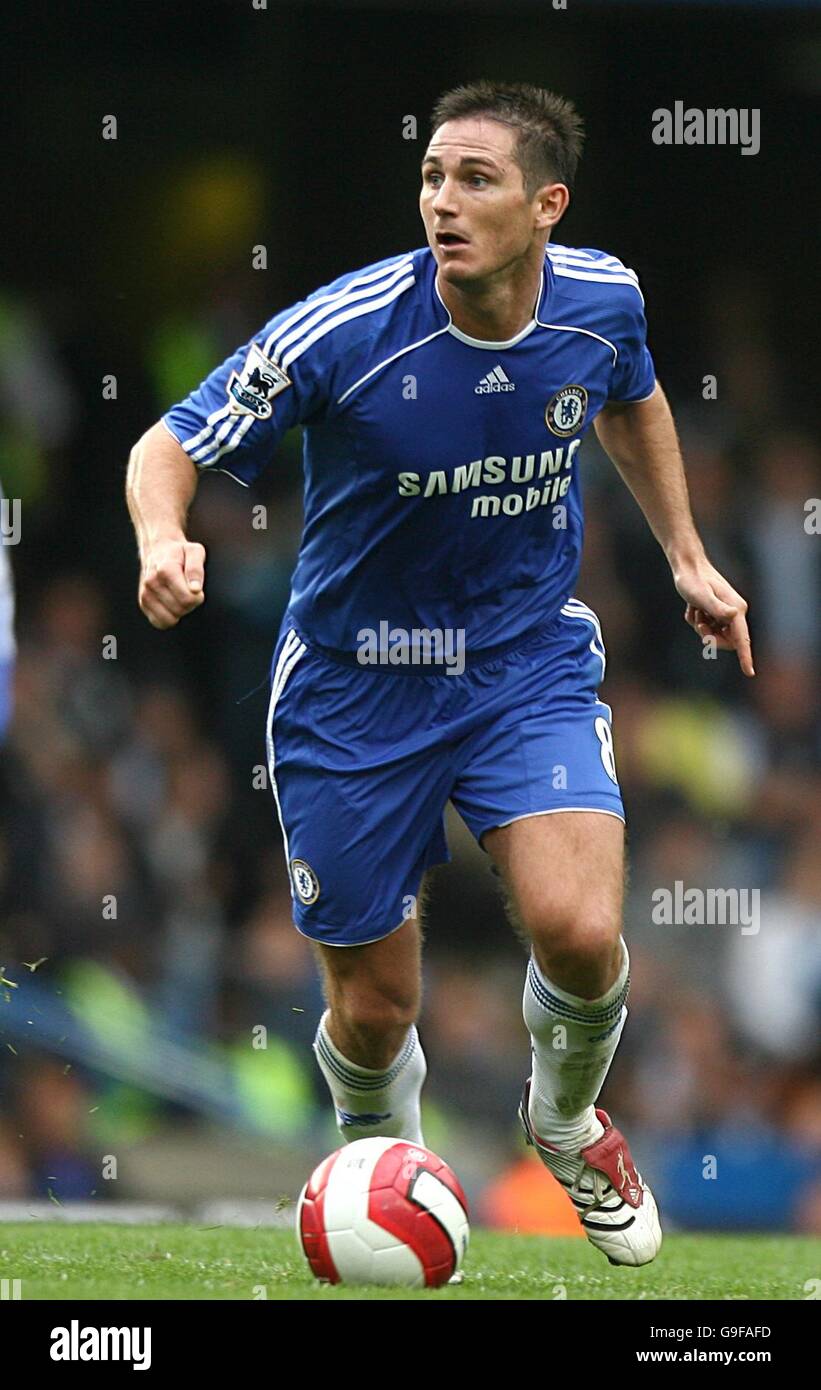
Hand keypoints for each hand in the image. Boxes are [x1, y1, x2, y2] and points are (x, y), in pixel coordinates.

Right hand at [138, 537, 205, 629]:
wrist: (158, 549)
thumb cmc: (180, 552)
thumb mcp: (194, 551)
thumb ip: (196, 568)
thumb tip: (195, 589)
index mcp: (166, 569)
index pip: (187, 598)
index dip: (198, 597)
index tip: (197, 589)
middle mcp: (152, 582)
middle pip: (180, 609)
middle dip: (190, 604)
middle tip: (188, 591)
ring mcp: (145, 593)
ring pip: (170, 619)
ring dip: (180, 611)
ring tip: (179, 596)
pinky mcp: (143, 603)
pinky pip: (160, 623)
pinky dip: (169, 618)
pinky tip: (172, 604)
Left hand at [673, 558, 754, 676]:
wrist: (687, 566)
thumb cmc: (693, 581)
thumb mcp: (701, 596)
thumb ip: (717, 607)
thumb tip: (734, 615)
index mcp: (736, 610)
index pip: (742, 639)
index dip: (745, 657)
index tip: (749, 673)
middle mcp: (734, 613)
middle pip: (726, 641)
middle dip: (710, 637)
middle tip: (700, 624)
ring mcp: (725, 613)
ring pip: (714, 635)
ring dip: (700, 627)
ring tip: (695, 610)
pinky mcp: (716, 612)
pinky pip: (706, 627)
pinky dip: (696, 620)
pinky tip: (692, 607)